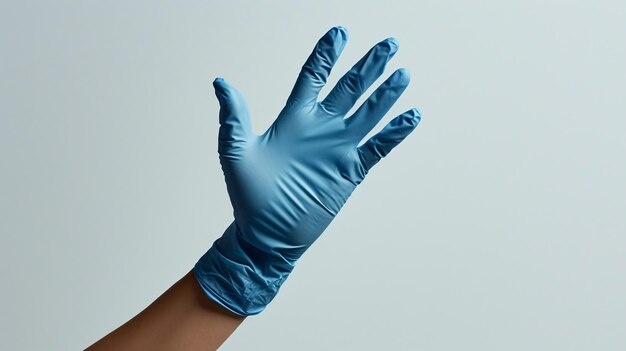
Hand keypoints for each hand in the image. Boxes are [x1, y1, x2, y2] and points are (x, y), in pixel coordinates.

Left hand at [194, 26, 420, 315]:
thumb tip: (221, 81)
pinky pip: (378, 148)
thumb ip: (234, 116)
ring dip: (386, 94)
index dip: (327, 54)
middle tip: (389, 43)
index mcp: (294, 118)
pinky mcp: (350, 172)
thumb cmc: (247, 194)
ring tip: (402, 73)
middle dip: (369, 65)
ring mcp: (337, 149)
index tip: (340, 32)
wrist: (265, 235)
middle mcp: (320, 128)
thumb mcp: (235, 151)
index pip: (314, 76)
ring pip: (368, 113)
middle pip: (350, 88)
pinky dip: (395, 133)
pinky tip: (411, 116)